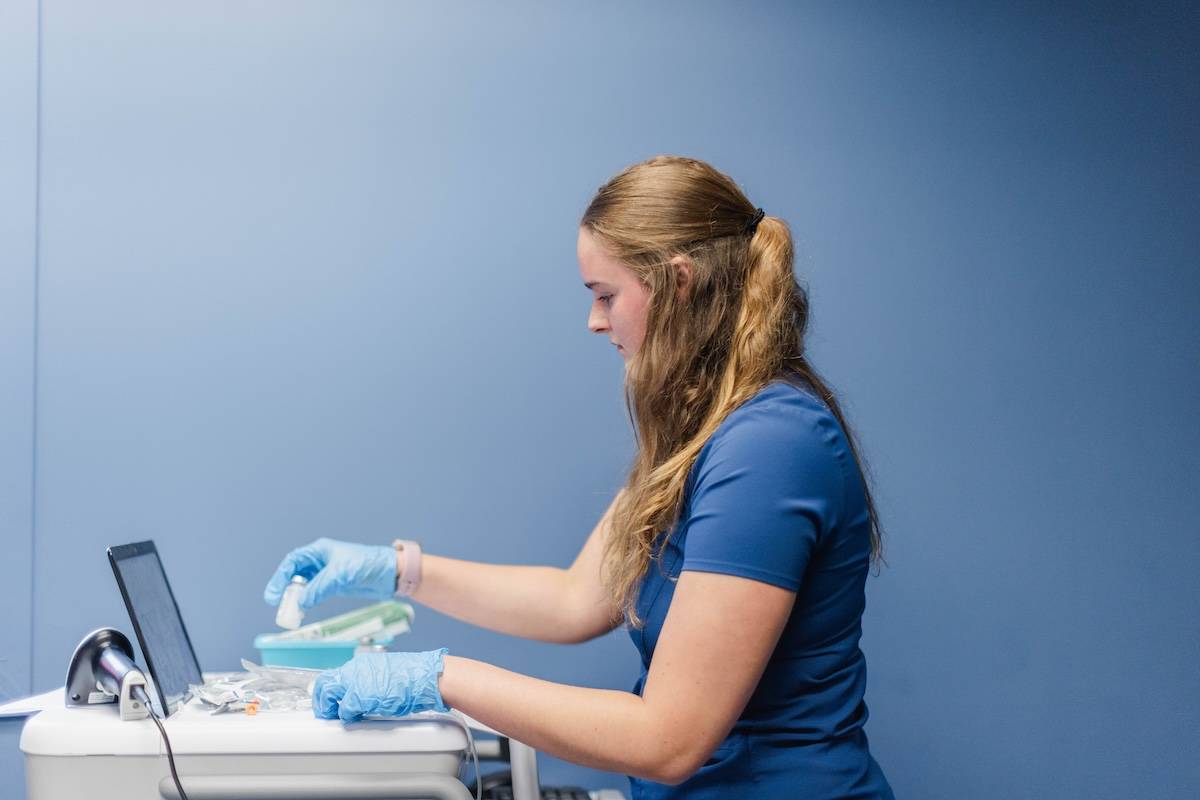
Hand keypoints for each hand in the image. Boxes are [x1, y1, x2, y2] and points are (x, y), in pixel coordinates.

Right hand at [263, 538, 395, 608]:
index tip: (273, 593)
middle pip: (295, 573)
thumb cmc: (367, 563)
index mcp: (320, 551)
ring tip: (289, 611)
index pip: (293, 561)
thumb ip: (319, 587)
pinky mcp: (334, 585)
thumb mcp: (340, 574)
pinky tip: (302, 610)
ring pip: (303, 585)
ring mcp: (327, 574)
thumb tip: (302, 602)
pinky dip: (306, 601)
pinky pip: (314, 593)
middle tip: (276, 603)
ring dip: (295, 596)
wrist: (389, 573)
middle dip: (284, 588)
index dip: (280, 576)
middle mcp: (321, 561)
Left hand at [313, 649, 449, 721]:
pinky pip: (344, 709)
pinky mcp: (360, 697)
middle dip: (319, 698)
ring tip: (331, 716)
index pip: (335, 675)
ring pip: (327, 693)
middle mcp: (354, 670)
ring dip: (327, 707)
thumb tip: (364, 690)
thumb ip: (369, 680)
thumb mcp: (386, 673)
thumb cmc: (413, 677)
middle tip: (323, 711)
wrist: (425, 677)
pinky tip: (351, 718)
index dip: (329, 690)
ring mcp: (355, 682)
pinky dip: (344, 715)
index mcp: (361, 664)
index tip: (330, 699)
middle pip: (323, 682)